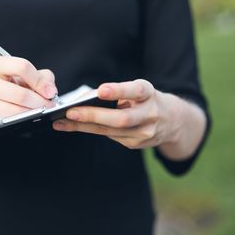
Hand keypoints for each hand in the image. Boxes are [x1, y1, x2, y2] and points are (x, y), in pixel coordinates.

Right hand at [0, 57, 57, 126]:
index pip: (22, 67)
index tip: (50, 92)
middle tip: (48, 105)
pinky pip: (5, 123)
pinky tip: (23, 118)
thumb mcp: (17, 74)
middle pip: (19, 94)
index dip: (40, 81)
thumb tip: (50, 89)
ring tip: (38, 112)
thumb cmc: (0, 86)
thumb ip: (38, 76)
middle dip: (39, 102)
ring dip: (31, 114)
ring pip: (14, 111)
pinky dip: (18, 122)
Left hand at [53, 79, 178, 149]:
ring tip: (62, 122)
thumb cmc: (145, 99)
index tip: (101, 90)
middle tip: (70, 112)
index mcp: (149, 94)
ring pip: (111, 131)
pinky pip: (110, 136)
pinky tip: (73, 127)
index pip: (136, 91)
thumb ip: (117, 92)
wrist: (172, 121)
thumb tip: (85, 98)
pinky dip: (90, 130)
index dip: (119, 91)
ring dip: (84, 127)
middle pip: (121, 118)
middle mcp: (150, 114)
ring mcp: (145, 132)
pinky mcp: (136, 144)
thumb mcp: (138, 90)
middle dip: (93, 115)